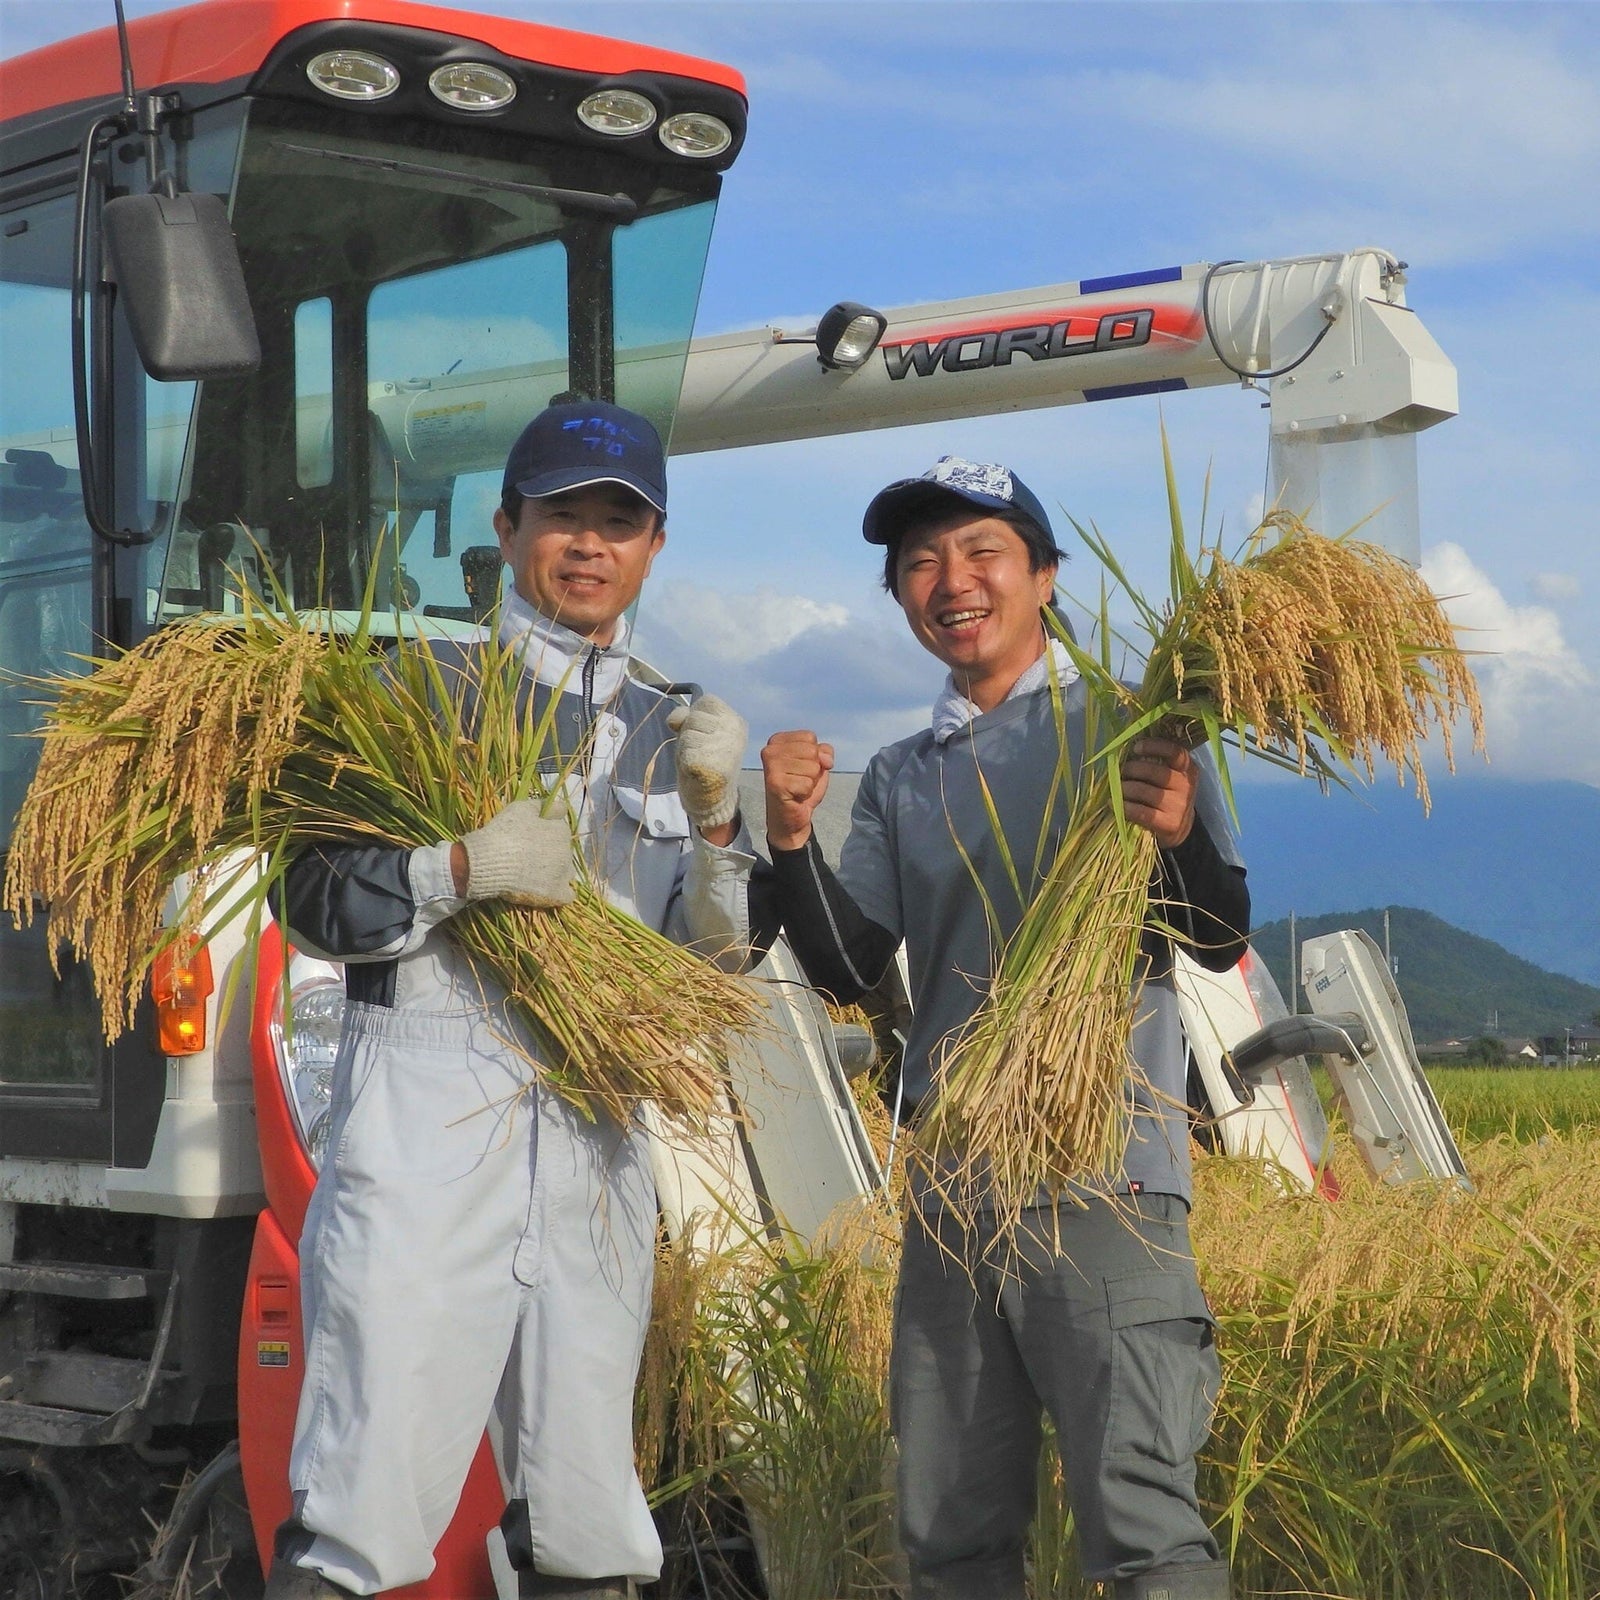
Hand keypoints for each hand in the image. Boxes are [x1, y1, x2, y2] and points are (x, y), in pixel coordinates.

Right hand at [456, 799, 575, 907]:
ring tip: (535, 875)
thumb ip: (543, 806)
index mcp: (561, 832)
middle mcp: (567, 852)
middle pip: (563, 852)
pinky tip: (547, 891)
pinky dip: (560, 894)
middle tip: (527, 857)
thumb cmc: (504, 832)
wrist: (489, 860)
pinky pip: (566, 896)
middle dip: (550, 853)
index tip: (530, 838)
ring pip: (566, 873)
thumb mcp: (521, 809)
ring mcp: (563, 874)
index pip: (560, 831)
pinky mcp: (555, 894)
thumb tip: (562, 806)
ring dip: (556, 872)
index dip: (545, 834)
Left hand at [666, 693, 746, 833]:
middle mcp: (734, 732)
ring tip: (697, 760)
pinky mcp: (710, 764)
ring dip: (685, 748)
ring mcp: (724, 748)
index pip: (708, 701)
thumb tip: (673, 720)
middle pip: (695, 717)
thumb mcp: (700, 733)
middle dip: (689, 732)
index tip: (703, 732)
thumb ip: (688, 717)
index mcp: (736, 722)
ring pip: (687, 734)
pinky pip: (684, 752)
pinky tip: (695, 771)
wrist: (713, 799)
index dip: (697, 714)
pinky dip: (684, 762)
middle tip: (699, 750)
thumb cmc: (706, 761)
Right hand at [762, 730, 832, 851]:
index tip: (801, 768)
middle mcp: (770, 750)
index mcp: (777, 741)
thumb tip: (826, 760)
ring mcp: (771, 767)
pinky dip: (806, 793)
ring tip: (796, 788)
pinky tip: (794, 796)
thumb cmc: (801, 787)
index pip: (809, 737)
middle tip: (799, 780)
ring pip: (812, 767)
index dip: (814, 755)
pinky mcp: (775, 784)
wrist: (790, 818)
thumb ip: (824, 752)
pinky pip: (807, 784)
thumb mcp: (817, 763)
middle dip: (813, 769)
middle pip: (812, 751)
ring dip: (809, 782)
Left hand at [1120, 736, 1196, 848]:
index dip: (1154, 746)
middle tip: (1120, 772)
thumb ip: (1154, 762)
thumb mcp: (1169, 775)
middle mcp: (1186, 785)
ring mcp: (1179, 806)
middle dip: (1132, 769)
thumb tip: (1125, 751)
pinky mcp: (1170, 824)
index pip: (1174, 752)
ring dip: (1125, 788)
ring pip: (1144, 791)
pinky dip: (1125, 807)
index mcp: (1187, 768)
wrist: (1178, 826)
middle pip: (1155, 772)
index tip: (1135, 748)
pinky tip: (1114, 804)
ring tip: (1117, 789)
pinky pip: (1141, 812)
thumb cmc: (1166, 794)